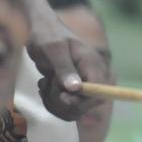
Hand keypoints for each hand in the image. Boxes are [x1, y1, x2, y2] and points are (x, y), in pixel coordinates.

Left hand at [23, 0, 108, 120]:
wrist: (41, 31)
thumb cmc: (47, 35)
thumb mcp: (53, 50)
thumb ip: (64, 68)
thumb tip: (76, 88)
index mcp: (93, 65)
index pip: (99, 94)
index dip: (81, 101)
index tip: (62, 95)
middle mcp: (93, 77)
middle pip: (86, 106)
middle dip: (62, 103)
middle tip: (46, 85)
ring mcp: (84, 85)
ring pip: (74, 110)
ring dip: (53, 102)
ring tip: (44, 83)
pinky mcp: (74, 90)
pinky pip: (66, 107)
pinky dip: (52, 102)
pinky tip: (45, 86)